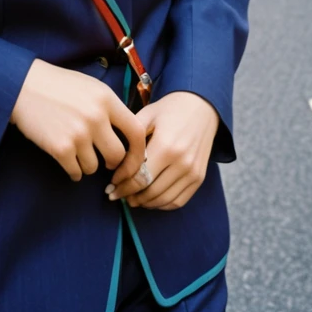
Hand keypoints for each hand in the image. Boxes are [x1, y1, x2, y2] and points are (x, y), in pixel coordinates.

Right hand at [10, 59, 145, 182]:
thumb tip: (128, 136)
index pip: (136, 131)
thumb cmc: (58, 86)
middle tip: (104, 160)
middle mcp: (96, 117)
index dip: (139, 152)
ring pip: (94, 167)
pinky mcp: (60, 148)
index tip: (134, 160)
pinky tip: (66, 158)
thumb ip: (110, 108)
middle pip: (117, 155)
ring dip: (87, 164)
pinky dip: (73, 170)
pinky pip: (76, 172)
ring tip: (76, 150)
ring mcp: (78, 133)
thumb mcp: (91, 88)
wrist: (23, 86)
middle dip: (112, 163)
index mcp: (107, 99)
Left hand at [107, 92, 218, 210]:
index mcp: (166, 146)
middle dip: (129, 195)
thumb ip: (132, 137)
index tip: (110, 185)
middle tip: (116, 194)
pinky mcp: (199, 178)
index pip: (139, 177)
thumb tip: (115, 161)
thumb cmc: (170, 110)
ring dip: (144, 203)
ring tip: (130, 198)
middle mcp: (181, 162)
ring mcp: (192, 172)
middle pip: (150, 191)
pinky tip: (149, 199)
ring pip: (163, 200)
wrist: (201, 107)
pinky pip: (178, 201)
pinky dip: (161, 204)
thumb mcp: (147, 115)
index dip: (122, 185)